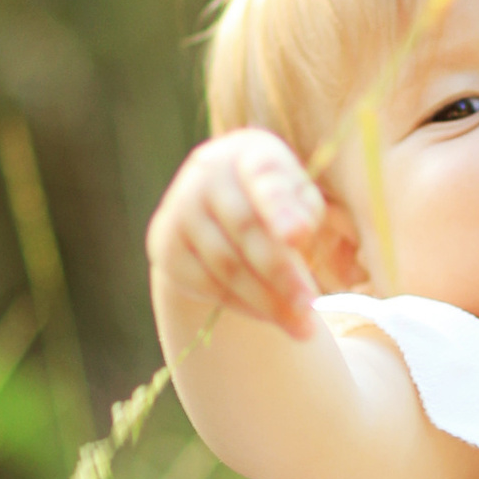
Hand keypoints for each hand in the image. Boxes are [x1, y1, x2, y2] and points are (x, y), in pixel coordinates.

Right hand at [146, 130, 351, 342]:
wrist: (215, 210)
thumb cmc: (274, 203)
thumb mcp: (298, 200)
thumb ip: (303, 214)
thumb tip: (294, 236)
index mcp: (250, 153)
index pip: (264, 177)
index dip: (279, 207)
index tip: (298, 237)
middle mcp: (206, 172)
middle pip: (246, 231)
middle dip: (283, 275)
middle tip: (312, 309)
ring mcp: (180, 208)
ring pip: (227, 265)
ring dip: (267, 301)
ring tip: (302, 325)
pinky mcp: (166, 246)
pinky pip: (207, 284)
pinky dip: (243, 305)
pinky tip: (270, 316)